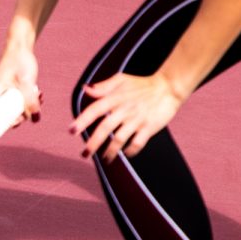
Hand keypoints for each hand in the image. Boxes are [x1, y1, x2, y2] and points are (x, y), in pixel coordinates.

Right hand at [0, 39, 42, 123]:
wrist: (21, 47)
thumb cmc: (20, 61)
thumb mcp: (27, 83)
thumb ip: (31, 101)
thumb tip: (35, 118)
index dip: (6, 124)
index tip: (21, 120)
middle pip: (6, 117)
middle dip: (22, 114)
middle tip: (34, 106)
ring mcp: (3, 96)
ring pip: (15, 111)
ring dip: (29, 107)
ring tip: (39, 95)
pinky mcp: (11, 94)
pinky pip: (19, 104)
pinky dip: (29, 101)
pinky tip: (38, 92)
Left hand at [69, 72, 185, 162]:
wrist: (169, 87)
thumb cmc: (141, 84)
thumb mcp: (121, 80)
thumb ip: (102, 87)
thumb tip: (84, 89)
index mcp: (115, 98)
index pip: (95, 109)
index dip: (82, 120)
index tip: (71, 131)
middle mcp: (125, 110)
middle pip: (105, 128)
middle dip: (93, 143)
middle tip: (84, 155)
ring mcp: (137, 119)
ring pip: (120, 139)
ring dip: (110, 152)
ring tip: (104, 159)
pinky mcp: (149, 127)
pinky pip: (137, 143)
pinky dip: (130, 151)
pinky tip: (125, 154)